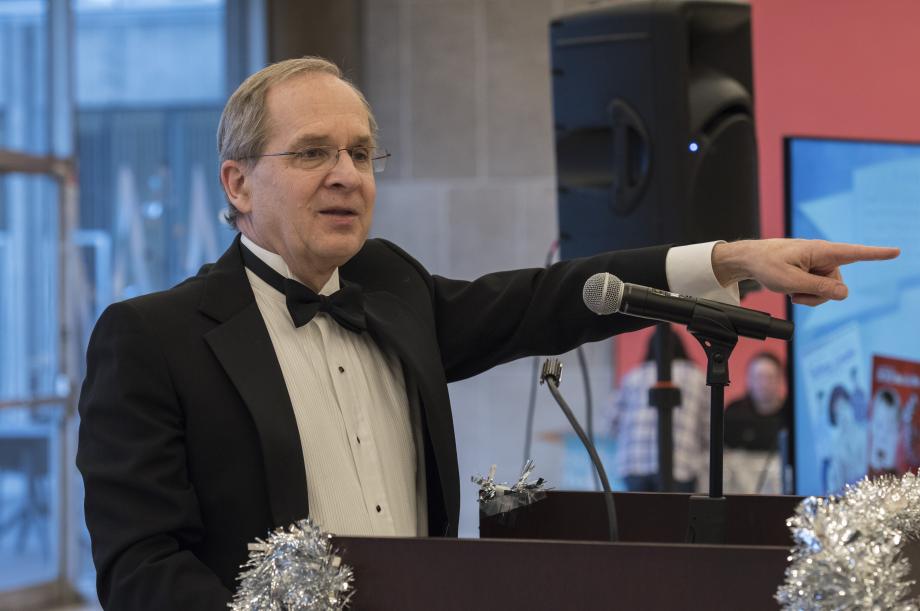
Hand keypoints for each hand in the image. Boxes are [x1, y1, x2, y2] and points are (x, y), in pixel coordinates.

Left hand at [712, 239, 899, 305]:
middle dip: (818, 295)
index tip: (896, 251)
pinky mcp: (813, 273)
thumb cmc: (767, 265)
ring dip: (809, 296)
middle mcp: (824, 257)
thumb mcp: (791, 282)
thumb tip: (845, 294)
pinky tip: (790, 288)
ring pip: (828, 292)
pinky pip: (818, 291)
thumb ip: (819, 289)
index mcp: (821, 251)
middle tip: (794, 291)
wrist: (749, 260)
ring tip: (789, 288)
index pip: (854, 253)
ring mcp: (818, 266)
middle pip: (837, 285)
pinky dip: (804, 294)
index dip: (876, 254)